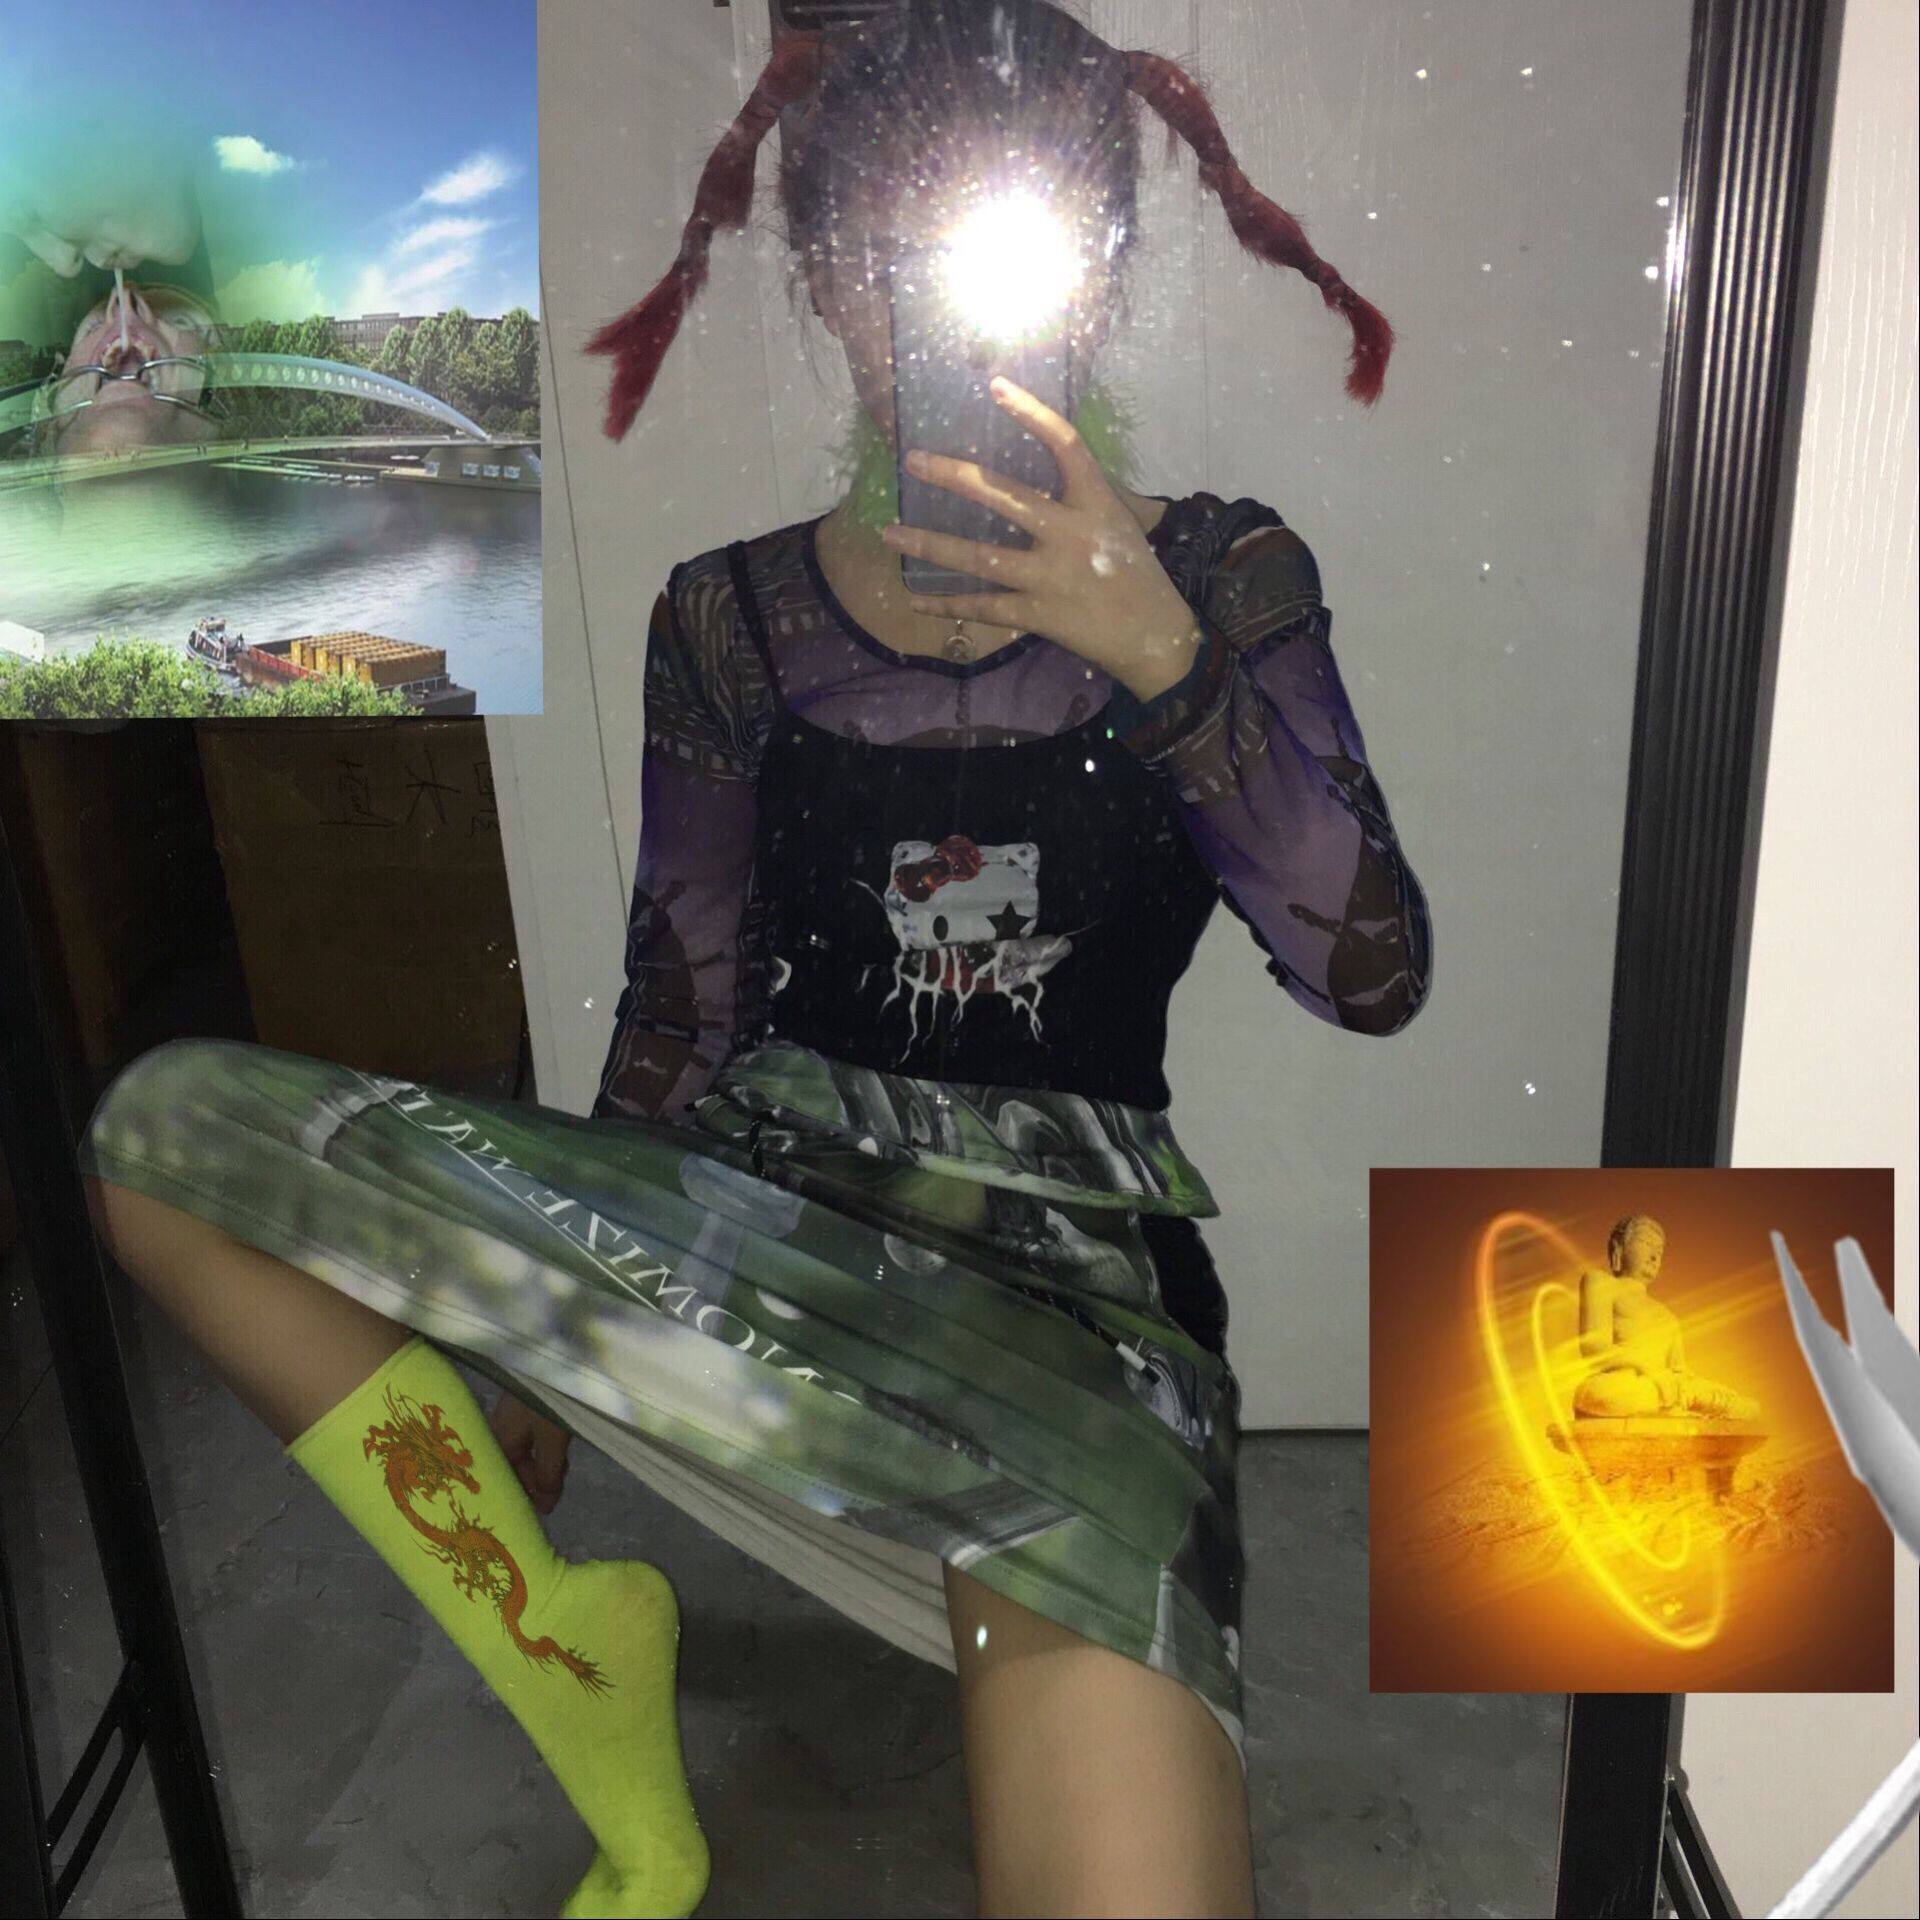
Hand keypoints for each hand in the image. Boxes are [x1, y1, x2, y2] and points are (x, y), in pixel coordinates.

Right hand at [489, 1389, 571, 1514]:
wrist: (558, 1353)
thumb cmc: (549, 1400)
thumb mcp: (551, 1440)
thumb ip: (548, 1473)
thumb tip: (546, 1505)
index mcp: (497, 1440)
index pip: (504, 1478)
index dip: (523, 1496)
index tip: (542, 1511)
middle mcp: (499, 1429)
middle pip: (513, 1464)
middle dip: (534, 1481)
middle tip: (556, 1494)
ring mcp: (513, 1416)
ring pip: (525, 1450)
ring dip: (542, 1465)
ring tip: (561, 1474)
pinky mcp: (528, 1405)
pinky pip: (532, 1436)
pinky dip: (546, 1449)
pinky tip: (561, 1453)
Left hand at [879, 376, 1202, 700]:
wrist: (1155, 637)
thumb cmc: (1137, 574)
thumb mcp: (1118, 523)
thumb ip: (1081, 497)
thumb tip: (1043, 468)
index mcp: (1096, 503)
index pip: (1064, 444)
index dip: (1032, 412)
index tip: (995, 386)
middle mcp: (1070, 534)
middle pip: (1002, 496)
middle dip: (953, 476)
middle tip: (912, 461)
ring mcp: (1051, 577)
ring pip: (978, 558)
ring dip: (929, 545)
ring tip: (890, 533)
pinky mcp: (1039, 615)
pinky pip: (983, 608)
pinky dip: (947, 605)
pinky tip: (916, 600)